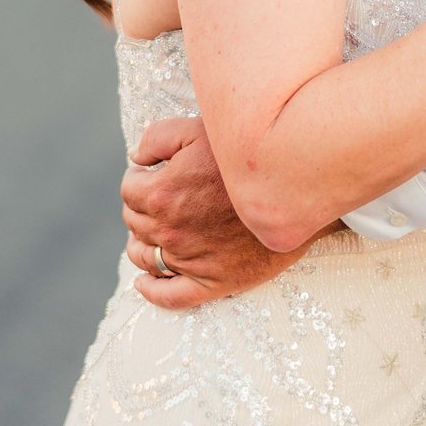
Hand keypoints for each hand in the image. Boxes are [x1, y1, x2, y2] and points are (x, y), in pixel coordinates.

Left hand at [120, 115, 308, 308]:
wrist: (297, 185)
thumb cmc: (247, 154)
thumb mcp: (198, 129)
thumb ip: (157, 138)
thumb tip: (136, 159)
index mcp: (162, 194)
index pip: (129, 191)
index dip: (137, 180)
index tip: (149, 176)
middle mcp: (171, 231)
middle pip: (135, 224)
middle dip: (140, 210)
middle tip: (156, 200)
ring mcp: (191, 260)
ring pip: (145, 258)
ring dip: (141, 245)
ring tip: (150, 235)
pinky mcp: (214, 281)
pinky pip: (171, 296)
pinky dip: (152, 291)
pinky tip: (145, 282)